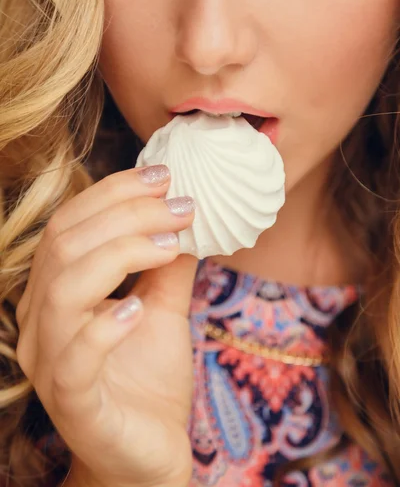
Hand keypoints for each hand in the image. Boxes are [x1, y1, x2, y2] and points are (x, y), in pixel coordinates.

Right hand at [16, 165, 197, 486]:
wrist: (148, 453)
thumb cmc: (149, 379)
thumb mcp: (164, 309)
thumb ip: (168, 265)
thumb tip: (185, 214)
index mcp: (56, 291)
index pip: (71, 224)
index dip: (114, 192)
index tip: (164, 176)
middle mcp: (40, 320)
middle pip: (66, 245)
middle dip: (126, 214)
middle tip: (180, 206)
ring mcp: (49, 362)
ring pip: (63, 287)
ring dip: (121, 253)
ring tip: (170, 244)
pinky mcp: (71, 402)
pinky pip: (74, 357)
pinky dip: (105, 324)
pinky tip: (138, 307)